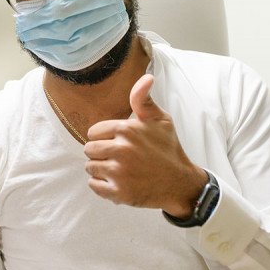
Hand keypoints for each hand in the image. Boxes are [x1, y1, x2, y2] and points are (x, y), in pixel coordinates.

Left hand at [84, 74, 206, 217]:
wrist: (181, 182)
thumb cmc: (168, 148)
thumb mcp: (160, 119)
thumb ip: (143, 99)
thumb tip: (146, 77)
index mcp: (126, 130)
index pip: (93, 132)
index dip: (104, 137)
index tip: (117, 142)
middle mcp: (121, 150)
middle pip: (89, 150)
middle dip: (100, 153)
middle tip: (117, 156)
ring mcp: (119, 173)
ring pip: (90, 167)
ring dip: (100, 169)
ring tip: (118, 169)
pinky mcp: (119, 193)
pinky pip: (94, 186)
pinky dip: (101, 185)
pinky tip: (116, 181)